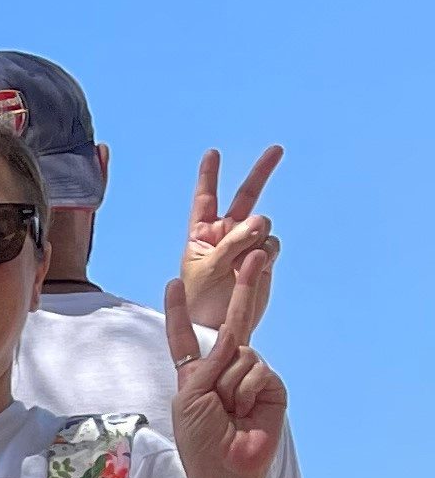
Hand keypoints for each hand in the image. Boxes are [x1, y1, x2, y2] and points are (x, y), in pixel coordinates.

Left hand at [163, 259, 286, 477]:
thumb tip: (234, 341)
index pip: (186, 339)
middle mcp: (224, 370)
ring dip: (229, 384)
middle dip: (242, 290)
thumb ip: (207, 364)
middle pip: (232, 325)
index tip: (173, 285)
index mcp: (195, 374)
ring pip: (240, 353)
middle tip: (255, 255)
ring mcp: (250, 376)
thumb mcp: (190, 398)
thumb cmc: (198, 441)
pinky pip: (257, 370)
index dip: (179, 313)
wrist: (226, 471)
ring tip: (228, 412)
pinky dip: (247, 389)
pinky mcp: (272, 386)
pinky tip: (245, 411)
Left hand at [179, 146, 279, 330]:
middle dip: (261, 173)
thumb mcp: (207, 269)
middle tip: (277, 149)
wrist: (217, 327)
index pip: (205, 198)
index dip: (209, 176)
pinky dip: (267, 252)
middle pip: (245, 197)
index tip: (213, 153)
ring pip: (262, 225)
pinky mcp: (264, 258)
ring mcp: (247, 245)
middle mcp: (226, 234)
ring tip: (240, 263)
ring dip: (255, 238)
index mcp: (202, 233)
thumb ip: (231, 243)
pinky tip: (256, 266)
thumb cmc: (199, 300)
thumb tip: (259, 220)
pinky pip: (273, 243)